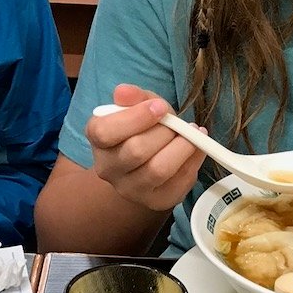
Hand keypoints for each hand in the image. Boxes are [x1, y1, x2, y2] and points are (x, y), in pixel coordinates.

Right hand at [83, 82, 207, 212]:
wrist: (144, 163)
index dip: (137, 117)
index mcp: (97, 138)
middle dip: (165, 132)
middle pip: (136, 150)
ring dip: (182, 148)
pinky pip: (178, 183)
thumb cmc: (141, 128)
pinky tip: (196, 149)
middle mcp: (108, 168)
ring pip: (158, 170)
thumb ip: (133, 97)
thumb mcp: (137, 106)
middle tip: (178, 123)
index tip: (160, 107)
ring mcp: (130, 189)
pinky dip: (193, 162)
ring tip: (192, 134)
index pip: (106, 132)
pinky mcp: (155, 201)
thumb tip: (123, 91)